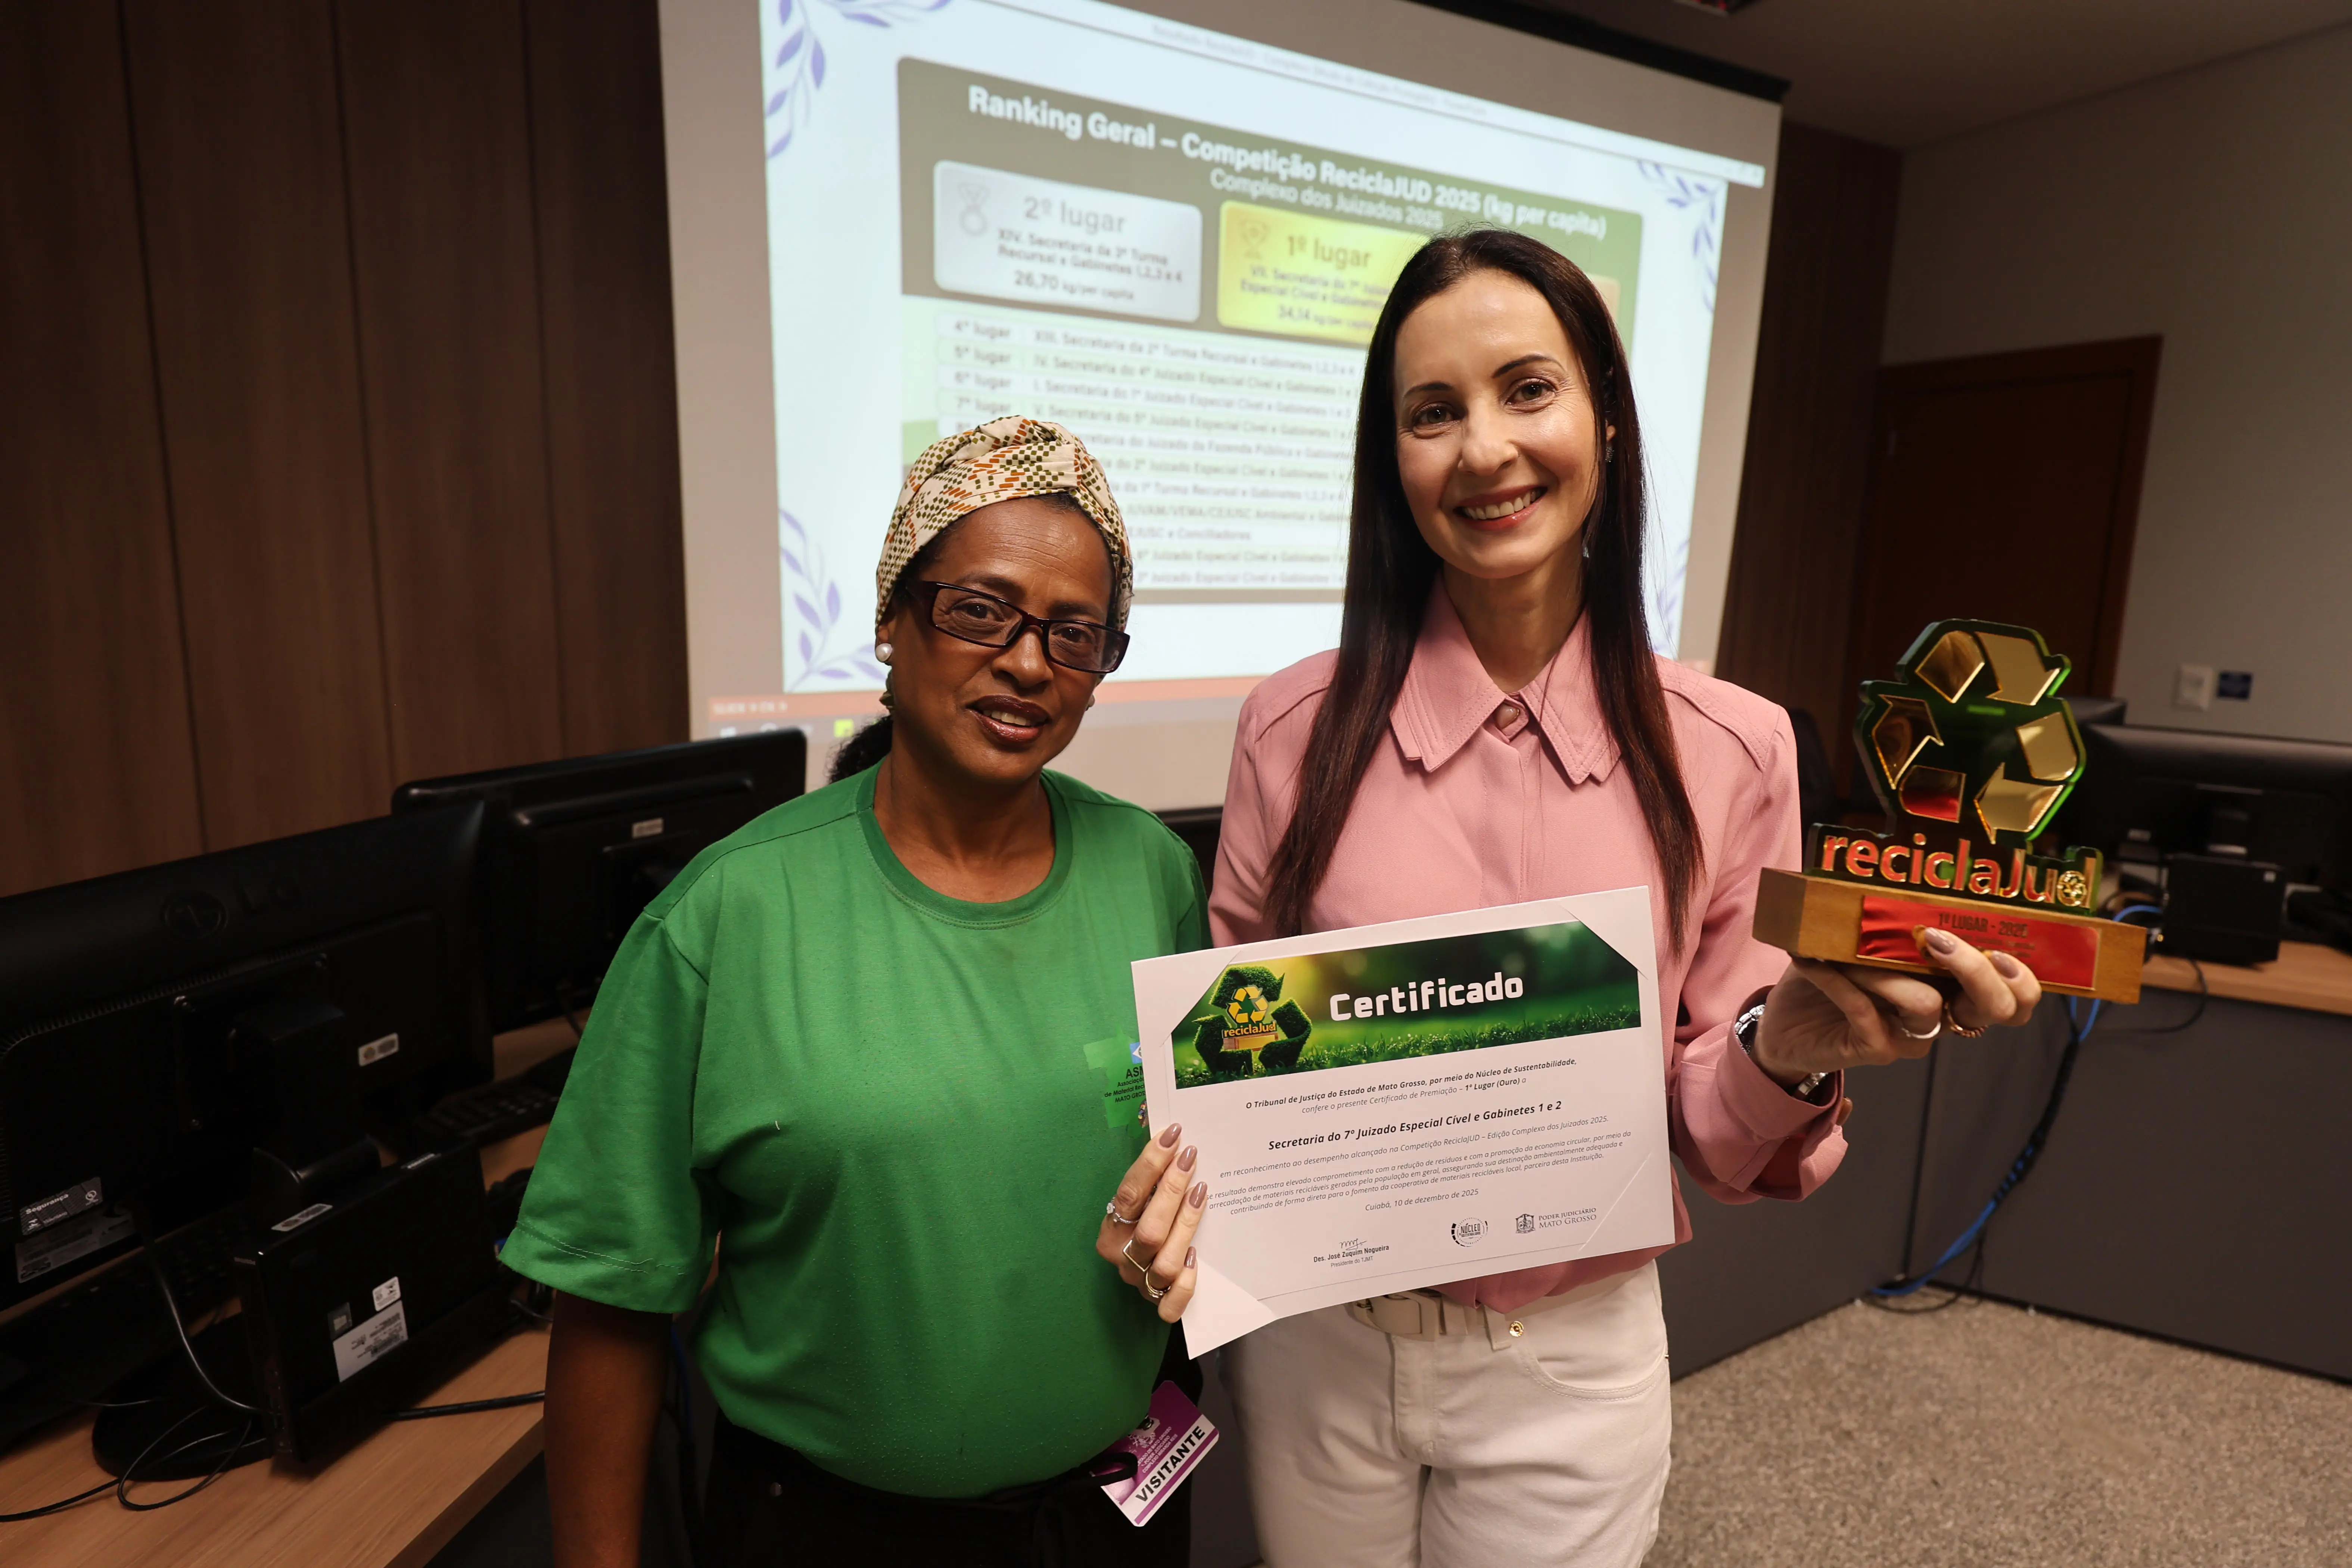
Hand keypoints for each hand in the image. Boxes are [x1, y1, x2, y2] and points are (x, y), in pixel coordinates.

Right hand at [1096, 1121, 1207, 1322]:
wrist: (1144, 1267)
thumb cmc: (1145, 1221)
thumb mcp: (1141, 1201)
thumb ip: (1150, 1179)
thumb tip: (1168, 1134)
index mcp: (1110, 1229)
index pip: (1129, 1194)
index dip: (1151, 1163)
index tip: (1173, 1136)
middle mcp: (1120, 1257)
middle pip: (1149, 1229)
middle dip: (1171, 1190)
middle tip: (1190, 1159)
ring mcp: (1139, 1282)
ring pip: (1165, 1262)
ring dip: (1186, 1226)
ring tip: (1201, 1193)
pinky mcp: (1157, 1302)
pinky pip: (1171, 1303)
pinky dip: (1185, 1283)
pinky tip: (1196, 1256)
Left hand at [1753, 926, 2042, 1084]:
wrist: (1785, 1023)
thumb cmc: (1833, 972)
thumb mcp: (1866, 939)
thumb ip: (1892, 918)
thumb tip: (1901, 875)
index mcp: (1953, 989)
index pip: (2014, 996)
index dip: (2020, 978)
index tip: (1998, 948)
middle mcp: (1942, 1016)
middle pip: (1994, 1007)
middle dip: (1974, 970)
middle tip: (1936, 938)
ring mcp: (1911, 1038)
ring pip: (1926, 1004)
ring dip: (1884, 969)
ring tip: (1844, 950)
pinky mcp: (1875, 1049)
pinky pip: (1867, 1012)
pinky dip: (1839, 982)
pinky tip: (1812, 963)